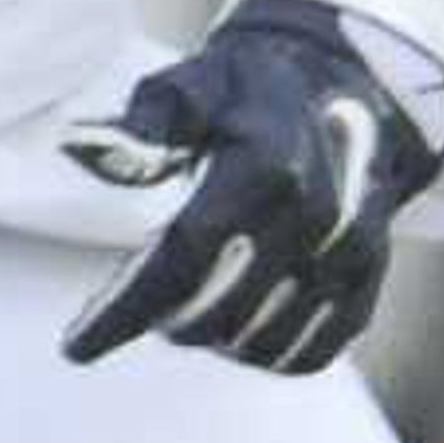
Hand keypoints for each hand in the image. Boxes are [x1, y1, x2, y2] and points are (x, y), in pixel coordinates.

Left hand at [59, 0, 443, 374]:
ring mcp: (351, 256)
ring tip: (189, 300)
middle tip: (142, 297)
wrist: (343, 90)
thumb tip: (77, 148)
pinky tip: (235, 322)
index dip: (124, 310)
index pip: (181, 258)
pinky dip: (259, 353)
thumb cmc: (243, 94)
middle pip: (213, 315)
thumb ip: (143, 122)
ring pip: (255, 347)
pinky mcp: (367, 287)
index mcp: (266, 165)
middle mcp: (319, 216)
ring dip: (209, 337)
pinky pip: (303, 358)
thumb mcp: (188, 85)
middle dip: (161, 319)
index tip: (76, 347)